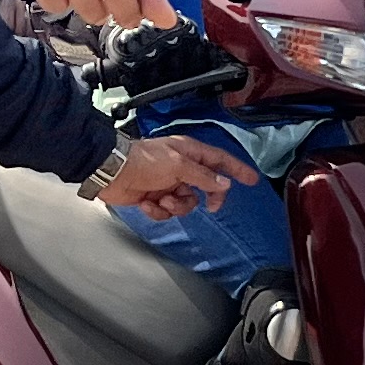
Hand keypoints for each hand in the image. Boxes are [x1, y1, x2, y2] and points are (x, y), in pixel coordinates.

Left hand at [94, 133, 238, 217]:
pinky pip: (167, 211)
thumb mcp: (177, 165)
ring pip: (188, 203)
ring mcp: (168, 183)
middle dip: (208, 198)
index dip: (237, 170)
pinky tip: (147, 202)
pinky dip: (158, 210)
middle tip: (211, 206)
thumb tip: (223, 183)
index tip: (252, 180)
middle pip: (207, 186)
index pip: (220, 161)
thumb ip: (203, 176)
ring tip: (163, 199)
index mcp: (189, 153)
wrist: (111, 172)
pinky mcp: (155, 197)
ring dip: (177, 205)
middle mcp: (181, 167)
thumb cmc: (142, 160)